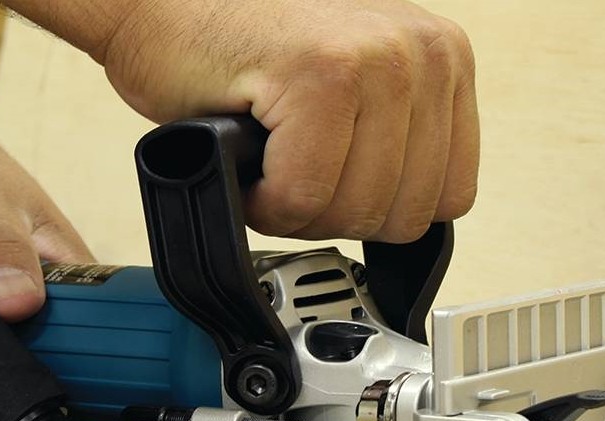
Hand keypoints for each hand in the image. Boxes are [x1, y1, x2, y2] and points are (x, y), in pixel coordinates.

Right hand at [98, 0, 478, 242]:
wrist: (155, 7)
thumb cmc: (236, 49)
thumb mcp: (351, 94)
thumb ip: (393, 142)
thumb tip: (403, 215)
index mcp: (442, 58)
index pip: (449, 196)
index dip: (375, 212)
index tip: (329, 183)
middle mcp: (423, 52)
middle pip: (404, 215)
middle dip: (334, 215)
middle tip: (286, 173)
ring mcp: (379, 60)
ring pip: (355, 211)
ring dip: (295, 209)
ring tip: (266, 161)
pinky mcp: (322, 75)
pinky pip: (303, 196)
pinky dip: (263, 202)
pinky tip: (246, 161)